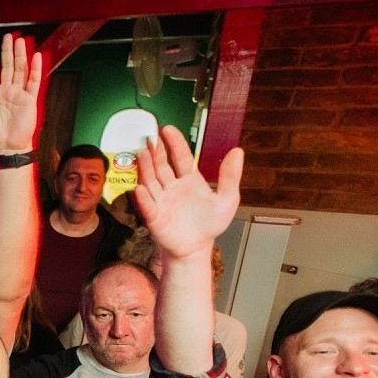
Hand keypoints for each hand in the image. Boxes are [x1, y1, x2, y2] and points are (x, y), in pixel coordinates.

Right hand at [133, 125, 243, 260]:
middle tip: (150, 137)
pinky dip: (143, 198)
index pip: (180, 157)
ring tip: (142, 154)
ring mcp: (161, 200)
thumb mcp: (227, 199)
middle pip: (162, 165)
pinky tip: (140, 188)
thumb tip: (237, 150)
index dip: (174, 143)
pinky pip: (147, 205)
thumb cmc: (210, 223)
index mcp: (189, 179)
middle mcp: (172, 186)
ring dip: (145, 168)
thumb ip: (230, 176)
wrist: (196, 247)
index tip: (167, 129)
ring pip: (150, 181)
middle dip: (156, 151)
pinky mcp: (153, 216)